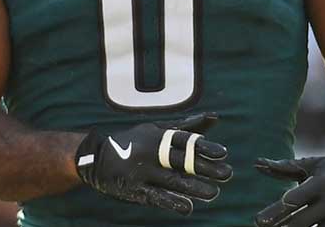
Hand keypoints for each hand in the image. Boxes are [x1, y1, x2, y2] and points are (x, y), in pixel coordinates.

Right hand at [75, 113, 232, 214]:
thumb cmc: (135, 141)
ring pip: (172, 180)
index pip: (185, 140)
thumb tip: (215, 117)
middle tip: (227, 174)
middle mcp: (151, 152)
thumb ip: (187, 126)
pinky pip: (155, 196)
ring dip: (194, 187)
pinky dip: (172, 202)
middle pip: (182, 160)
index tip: (223, 153)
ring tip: (213, 193)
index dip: (204, 146)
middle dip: (205, 168)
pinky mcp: (135, 189)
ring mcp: (142, 171)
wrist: (96, 158)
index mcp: (158, 135)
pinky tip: (188, 207)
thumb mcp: (158, 129)